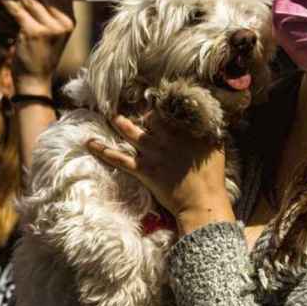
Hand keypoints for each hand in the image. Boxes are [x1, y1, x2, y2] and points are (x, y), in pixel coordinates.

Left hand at [3, 0, 74, 94]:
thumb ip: (51, 12)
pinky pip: (17, 9)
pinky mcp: (32, 32)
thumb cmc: (42, 55)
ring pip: (30, 0)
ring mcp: (49, 28)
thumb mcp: (55, 34)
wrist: (35, 81)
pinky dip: (8, 1)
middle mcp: (63, 23)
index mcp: (71, 21)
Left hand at [86, 112, 234, 234]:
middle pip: (147, 118)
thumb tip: (209, 117)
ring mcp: (151, 152)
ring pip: (129, 131)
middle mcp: (164, 136)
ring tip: (111, 116)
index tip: (156, 106)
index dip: (160, 108)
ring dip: (118, 122)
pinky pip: (118, 158)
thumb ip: (210, 128)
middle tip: (135, 111)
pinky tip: (90, 143)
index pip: (166, 110)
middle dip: (140, 114)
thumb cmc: (211, 174)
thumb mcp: (216, 145)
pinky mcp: (142, 169)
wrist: (200, 199)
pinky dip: (103, 150)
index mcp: (181, 129)